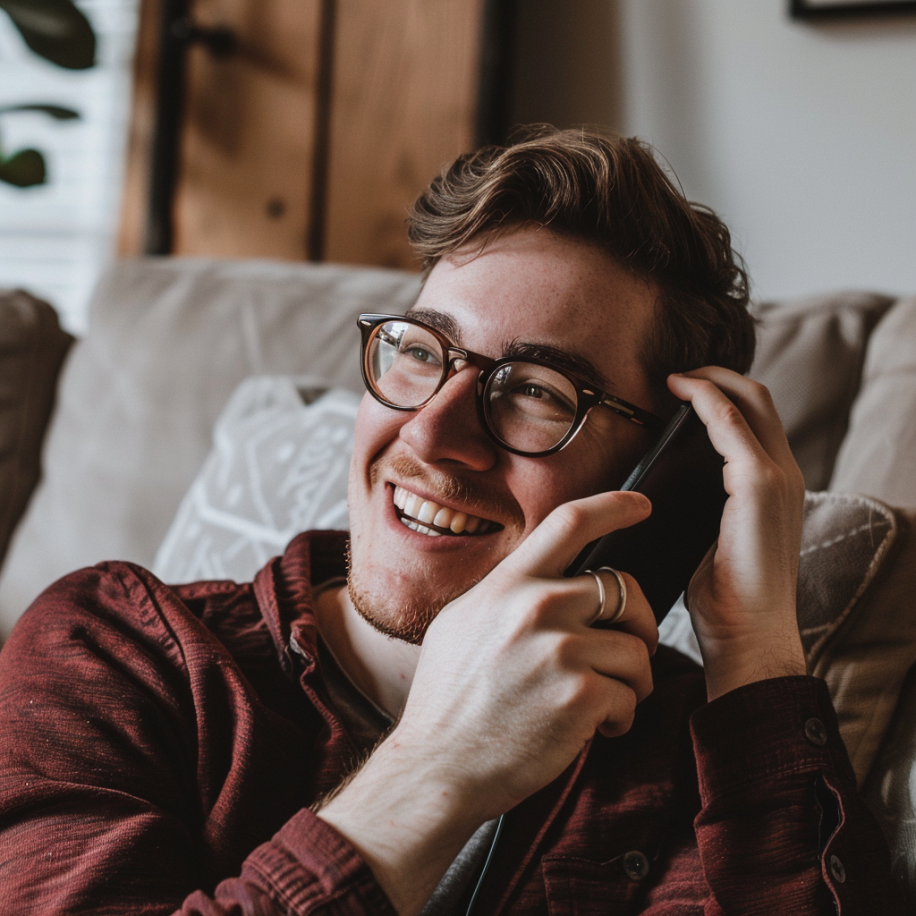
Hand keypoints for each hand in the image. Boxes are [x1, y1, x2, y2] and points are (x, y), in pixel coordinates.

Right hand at [319, 490, 657, 913]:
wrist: (437, 767)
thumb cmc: (448, 701)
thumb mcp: (463, 623)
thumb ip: (507, 594)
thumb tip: (546, 578)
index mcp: (508, 585)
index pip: (570, 522)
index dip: (614, 506)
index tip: (641, 504)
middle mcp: (536, 607)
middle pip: (624, 588)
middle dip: (640, 621)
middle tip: (629, 650)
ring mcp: (559, 650)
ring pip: (636, 650)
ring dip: (629, 681)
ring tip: (598, 704)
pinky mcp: (580, 695)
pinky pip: (632, 695)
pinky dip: (620, 717)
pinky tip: (591, 729)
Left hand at [666, 369, 806, 699]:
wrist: (749, 637)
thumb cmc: (726, 600)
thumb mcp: (713, 540)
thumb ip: (703, 506)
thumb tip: (661, 489)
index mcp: (775, 487)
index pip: (757, 420)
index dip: (723, 393)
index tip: (683, 387)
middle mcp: (785, 474)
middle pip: (758, 398)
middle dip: (717, 375)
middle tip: (677, 375)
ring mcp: (777, 476)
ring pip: (748, 399)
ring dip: (709, 380)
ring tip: (673, 378)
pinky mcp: (759, 484)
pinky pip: (729, 422)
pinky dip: (704, 398)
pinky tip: (678, 392)